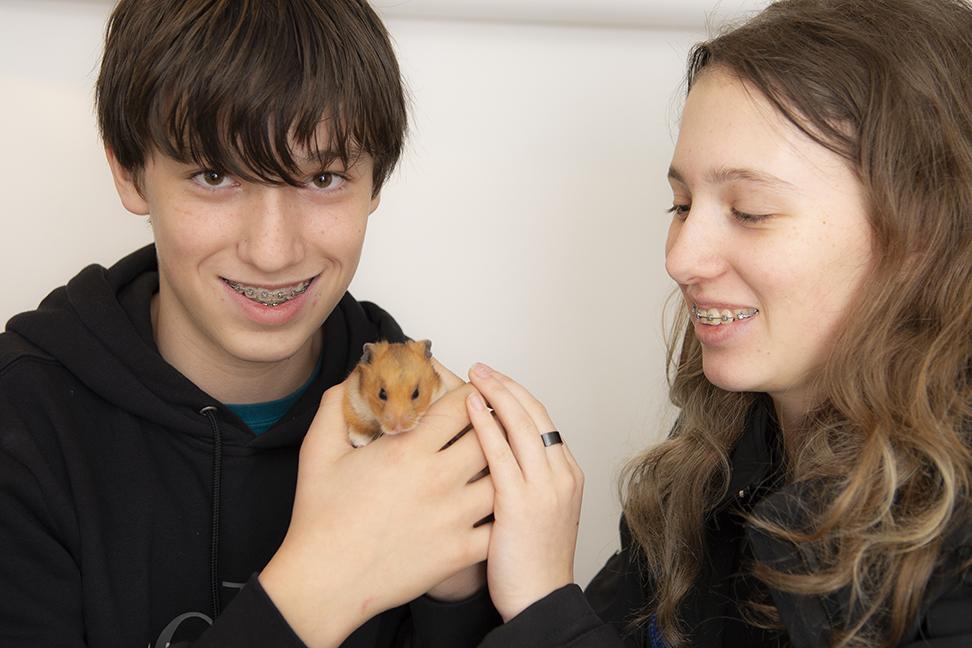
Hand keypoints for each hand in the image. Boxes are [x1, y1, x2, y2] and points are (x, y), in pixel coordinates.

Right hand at [259, 378, 491, 647]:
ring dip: (502, 467)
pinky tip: (498, 505)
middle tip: (492, 422)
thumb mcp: (317, 451)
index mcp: (408, 451)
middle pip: (489, 438)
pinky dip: (504, 513)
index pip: (459, 407)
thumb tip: (351, 380)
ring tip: (499, 461)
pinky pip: (499, 526)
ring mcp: (453, 517)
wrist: (325, 583)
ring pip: (501, 479)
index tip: (470, 393)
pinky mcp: (459, 552)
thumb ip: (334, 407)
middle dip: (492, 425)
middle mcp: (438, 480)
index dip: (469, 394)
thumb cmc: (320, 519)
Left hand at [465, 363, 583, 621]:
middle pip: (535, 414)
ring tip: (473, 376)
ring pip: (521, 425)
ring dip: (495, 394)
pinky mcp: (520, 503)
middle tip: (480, 367)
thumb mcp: (540, 511)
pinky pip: (500, 453)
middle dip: (506, 385)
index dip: (517, 395)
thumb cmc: (531, 561)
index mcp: (567, 473)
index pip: (543, 420)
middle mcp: (561, 474)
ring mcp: (544, 487)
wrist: (539, 600)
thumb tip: (498, 451)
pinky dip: (485, 425)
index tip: (494, 381)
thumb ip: (526, 478)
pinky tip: (469, 408)